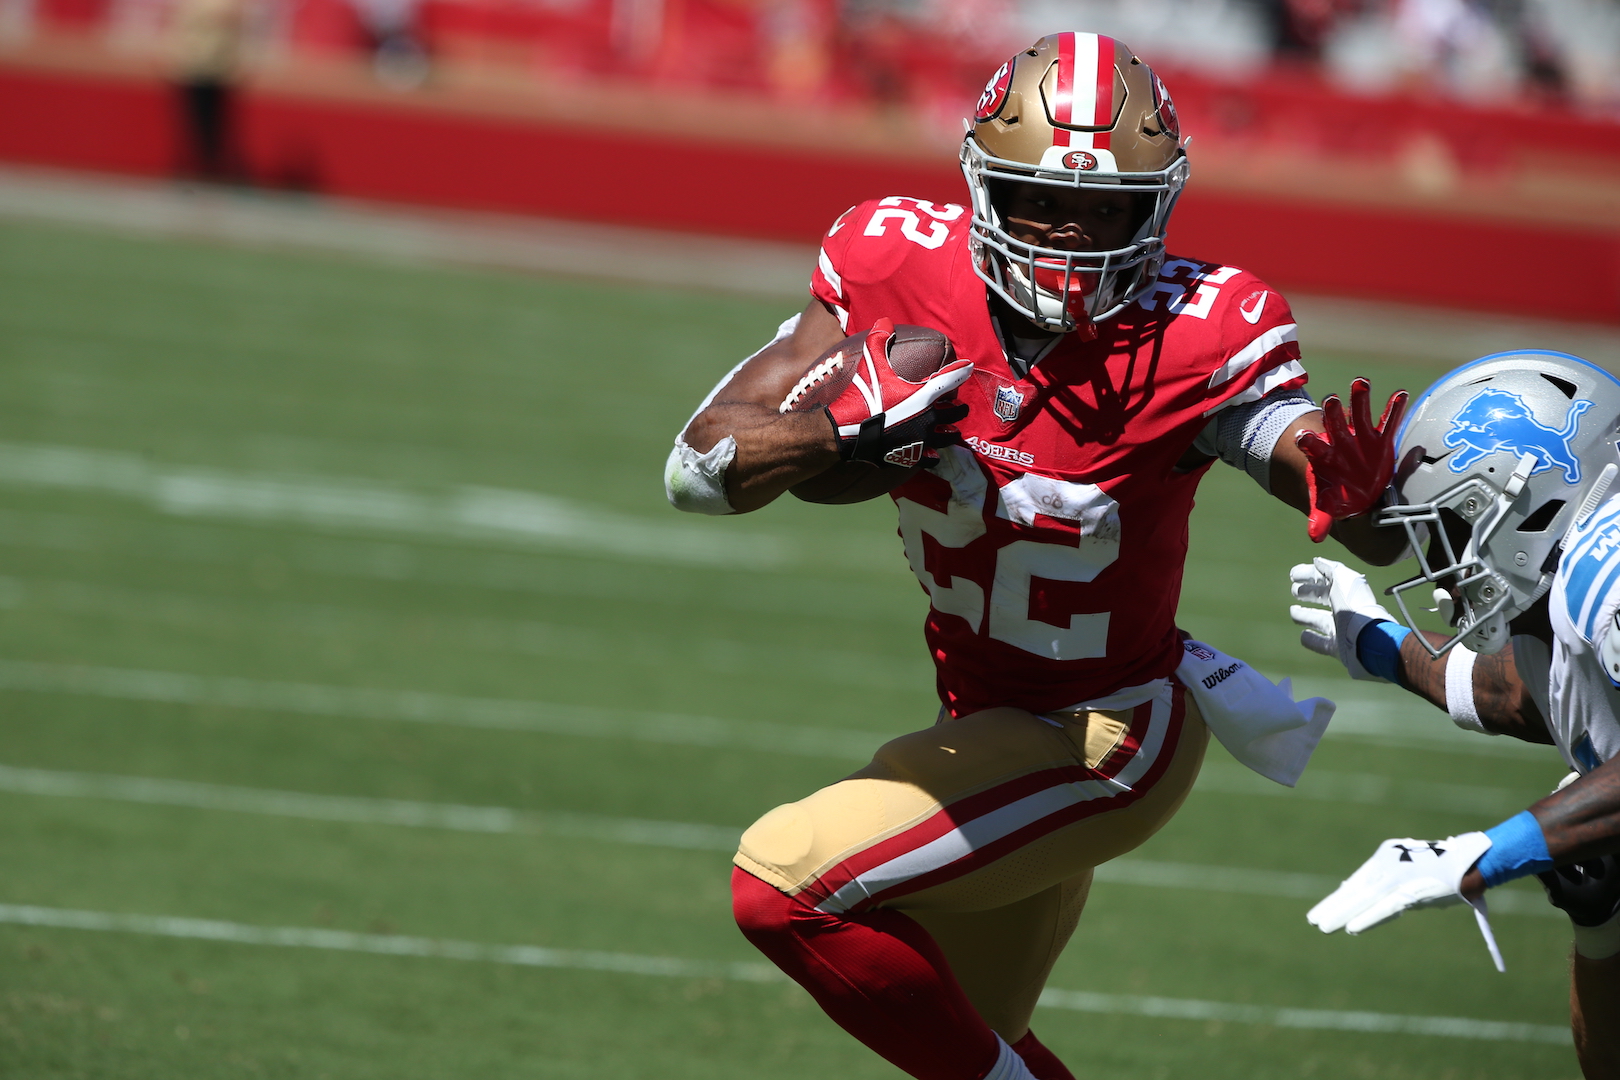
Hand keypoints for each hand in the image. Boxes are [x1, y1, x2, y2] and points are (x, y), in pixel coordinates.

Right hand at [827, 319, 973, 466]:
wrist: (847, 432)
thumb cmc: (863, 395)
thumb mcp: (870, 362)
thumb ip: (879, 339)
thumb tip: (884, 319)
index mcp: (924, 395)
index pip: (951, 379)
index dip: (961, 371)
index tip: (968, 366)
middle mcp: (929, 418)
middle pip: (955, 412)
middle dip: (959, 407)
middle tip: (960, 405)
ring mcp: (922, 439)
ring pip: (947, 437)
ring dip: (951, 433)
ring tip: (953, 431)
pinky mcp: (910, 456)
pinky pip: (928, 458)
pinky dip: (933, 456)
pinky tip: (935, 456)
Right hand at [1289, 557, 1398, 681]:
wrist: (1365, 638)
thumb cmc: (1354, 605)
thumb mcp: (1342, 579)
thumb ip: (1330, 569)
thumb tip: (1317, 561)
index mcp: (1346, 591)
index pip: (1325, 579)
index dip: (1309, 575)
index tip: (1292, 575)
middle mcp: (1344, 608)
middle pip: (1323, 598)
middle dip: (1308, 592)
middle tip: (1293, 590)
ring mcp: (1341, 628)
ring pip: (1319, 620)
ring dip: (1305, 615)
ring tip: (1293, 611)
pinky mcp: (1338, 647)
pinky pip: (1321, 643)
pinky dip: (1311, 639)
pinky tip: (1302, 636)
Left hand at [1295, 379, 1407, 542]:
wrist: (1355, 490)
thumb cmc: (1338, 496)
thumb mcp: (1328, 507)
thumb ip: (1321, 518)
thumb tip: (1314, 536)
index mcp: (1324, 458)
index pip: (1313, 448)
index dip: (1309, 442)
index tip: (1302, 436)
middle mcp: (1341, 443)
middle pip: (1335, 425)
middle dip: (1333, 413)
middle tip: (1330, 398)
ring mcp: (1360, 438)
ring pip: (1359, 414)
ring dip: (1360, 398)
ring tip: (1361, 381)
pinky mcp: (1380, 438)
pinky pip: (1388, 421)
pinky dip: (1394, 408)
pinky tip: (1401, 393)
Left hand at [1308, 832, 1503, 969]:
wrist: (1474, 861)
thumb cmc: (1449, 868)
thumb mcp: (1416, 874)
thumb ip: (1397, 887)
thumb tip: (1380, 904)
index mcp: (1388, 855)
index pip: (1360, 879)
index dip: (1342, 896)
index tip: (1326, 908)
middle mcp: (1388, 863)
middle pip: (1355, 889)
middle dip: (1334, 905)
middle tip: (1313, 919)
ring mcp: (1397, 876)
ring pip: (1364, 899)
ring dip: (1342, 914)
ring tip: (1322, 926)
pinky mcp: (1409, 890)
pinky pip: (1384, 908)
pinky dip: (1367, 918)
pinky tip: (1351, 929)